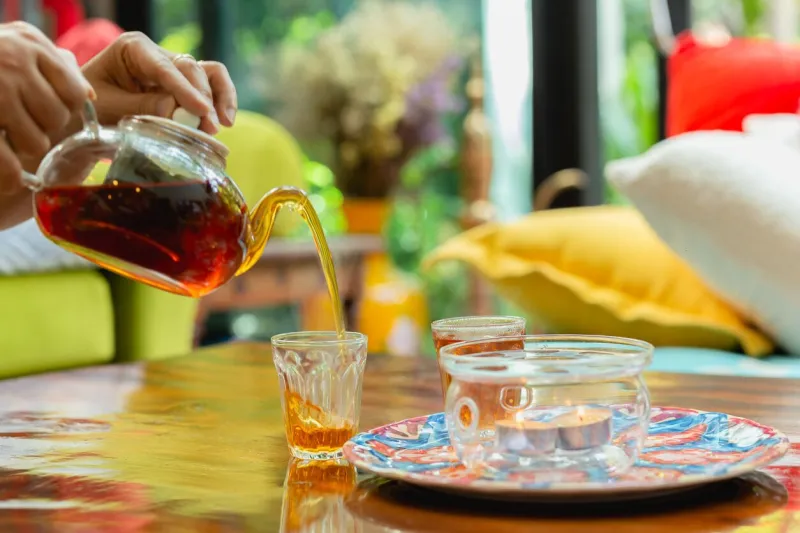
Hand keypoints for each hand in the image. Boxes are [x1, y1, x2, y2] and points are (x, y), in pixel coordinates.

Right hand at [0, 22, 91, 194]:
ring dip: (24, 145)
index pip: (75, 93)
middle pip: (57, 119)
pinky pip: (6, 163)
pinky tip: (11, 179)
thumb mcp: (18, 44)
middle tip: (22, 120)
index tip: (46, 107)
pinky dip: (9, 176)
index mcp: (30, 43)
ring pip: (36, 142)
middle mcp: (13, 63)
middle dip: (43, 126)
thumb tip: (89, 96)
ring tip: (7, 132)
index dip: (65, 107)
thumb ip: (54, 65)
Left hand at [82, 32, 236, 133]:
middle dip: (203, 98)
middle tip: (208, 128)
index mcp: (134, 49)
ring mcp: (174, 70)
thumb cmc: (90, 108)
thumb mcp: (110, 108)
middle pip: (192, 69)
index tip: (202, 110)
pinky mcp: (185, 87)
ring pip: (209, 73)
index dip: (186, 90)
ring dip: (220, 97)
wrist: (84, 117)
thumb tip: (177, 112)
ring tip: (223, 123)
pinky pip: (211, 87)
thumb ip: (142, 107)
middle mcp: (158, 55)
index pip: (165, 68)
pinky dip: (220, 101)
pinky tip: (224, 122)